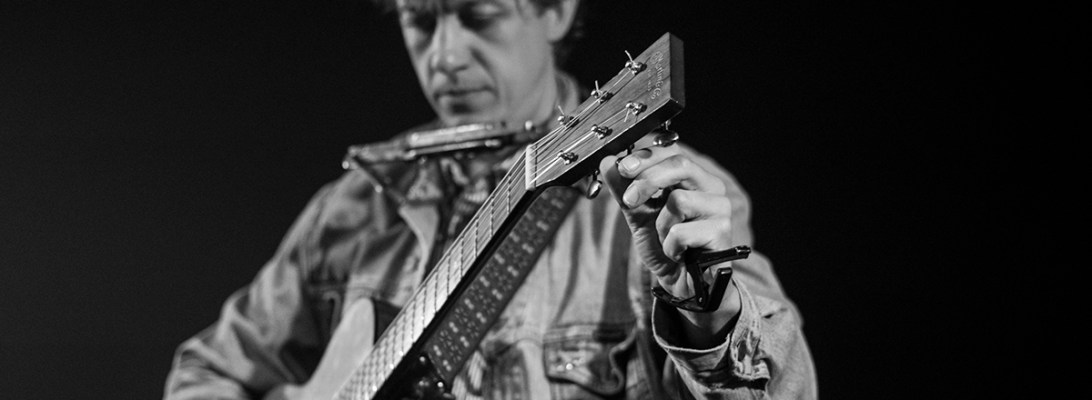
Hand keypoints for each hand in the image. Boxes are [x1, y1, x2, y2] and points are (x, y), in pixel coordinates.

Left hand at [599, 133, 739, 346]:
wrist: (684, 285)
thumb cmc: (667, 247)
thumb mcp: (638, 216)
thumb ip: (624, 190)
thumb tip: (606, 162)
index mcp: (693, 179)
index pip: (673, 152)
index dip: (646, 156)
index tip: (622, 168)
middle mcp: (712, 188)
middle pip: (680, 165)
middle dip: (647, 180)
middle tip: (629, 200)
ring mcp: (720, 209)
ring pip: (679, 200)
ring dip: (660, 225)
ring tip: (666, 239)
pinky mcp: (722, 232)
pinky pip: (681, 231)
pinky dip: (670, 245)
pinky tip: (678, 254)